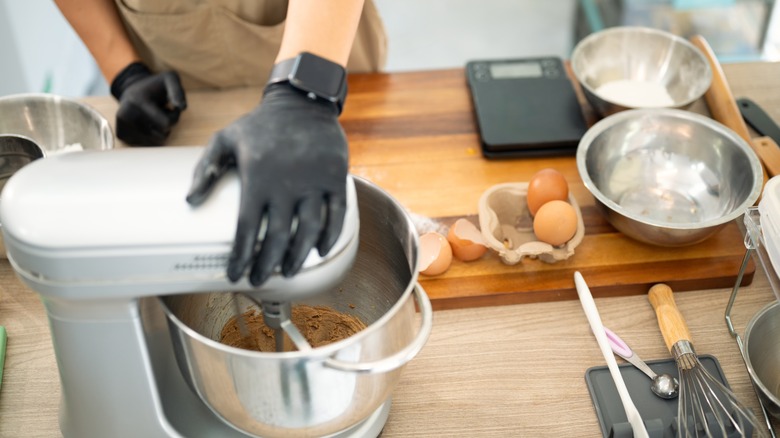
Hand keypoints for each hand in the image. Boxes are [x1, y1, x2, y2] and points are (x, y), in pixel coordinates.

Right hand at [110, 62, 186, 145]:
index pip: (166, 124)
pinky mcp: (122, 135)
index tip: (171, 108)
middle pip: (162, 136)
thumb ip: (178, 91)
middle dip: (167, 125)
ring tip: (152, 117)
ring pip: (155, 142)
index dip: (174, 117)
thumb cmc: (155, 86)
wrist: (130, 90)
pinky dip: (150, 137)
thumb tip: (182, 108)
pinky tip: (145, 123)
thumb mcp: (169, 79)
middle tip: (161, 112)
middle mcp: (127, 115)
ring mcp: (123, 126)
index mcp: (138, 102)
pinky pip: (146, 145)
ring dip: (159, 131)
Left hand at [186, 83, 348, 285]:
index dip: (240, 256)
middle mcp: (287, 183)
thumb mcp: (225, 139)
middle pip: (276, 237)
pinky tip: (320, 249)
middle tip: (259, 279)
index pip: (246, 228)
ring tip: (287, 271)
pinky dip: (330, 235)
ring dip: (297, 256)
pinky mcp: (335, 177)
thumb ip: (206, 169)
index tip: (235, 274)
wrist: (302, 101)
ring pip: (308, 230)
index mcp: (257, 177)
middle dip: (266, 264)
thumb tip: (190, 201)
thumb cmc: (260, 124)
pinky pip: (336, 213)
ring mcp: (314, 181)